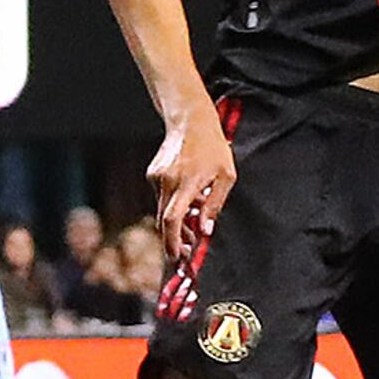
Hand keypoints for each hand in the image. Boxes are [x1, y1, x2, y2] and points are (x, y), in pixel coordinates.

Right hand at [149, 109, 234, 270]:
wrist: (191, 121)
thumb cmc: (213, 148)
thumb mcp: (226, 176)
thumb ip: (215, 205)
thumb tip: (205, 230)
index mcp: (187, 182)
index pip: (173, 219)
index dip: (172, 241)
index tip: (177, 257)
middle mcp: (167, 180)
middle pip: (165, 220)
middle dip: (176, 239)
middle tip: (189, 251)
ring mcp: (156, 177)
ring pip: (163, 211)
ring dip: (177, 223)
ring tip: (194, 227)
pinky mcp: (152, 174)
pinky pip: (162, 198)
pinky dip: (173, 206)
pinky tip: (189, 201)